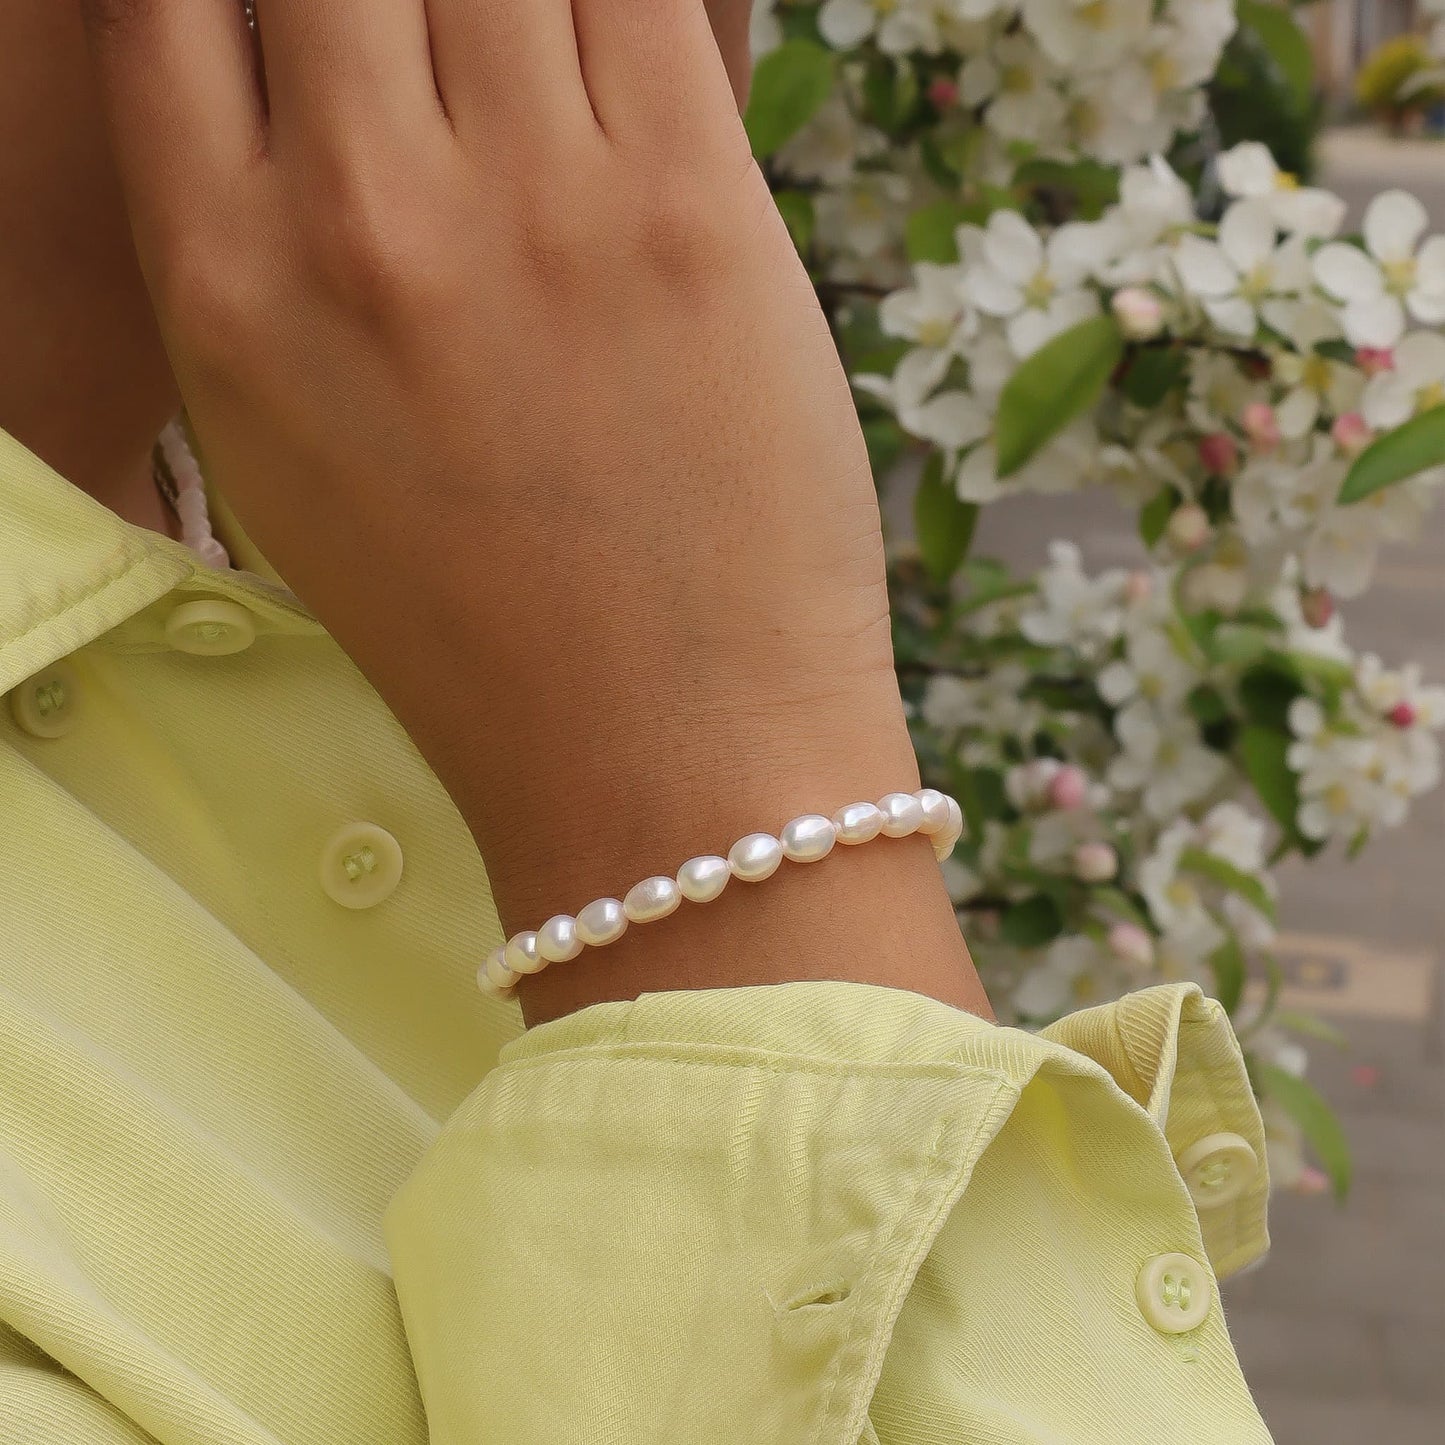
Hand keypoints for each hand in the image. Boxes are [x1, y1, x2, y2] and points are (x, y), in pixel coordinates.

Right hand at [79, 0, 985, 1022]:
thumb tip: (319, 90)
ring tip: (542, 70)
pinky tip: (627, 55)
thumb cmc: (487, 631)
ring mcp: (530, 200)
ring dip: (517, 4)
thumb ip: (269, 252)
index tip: (328, 29)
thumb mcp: (296, 454)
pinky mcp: (694, 207)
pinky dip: (633, 8)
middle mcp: (353, 216)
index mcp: (222, 281)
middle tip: (446, 53)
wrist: (668, 761)